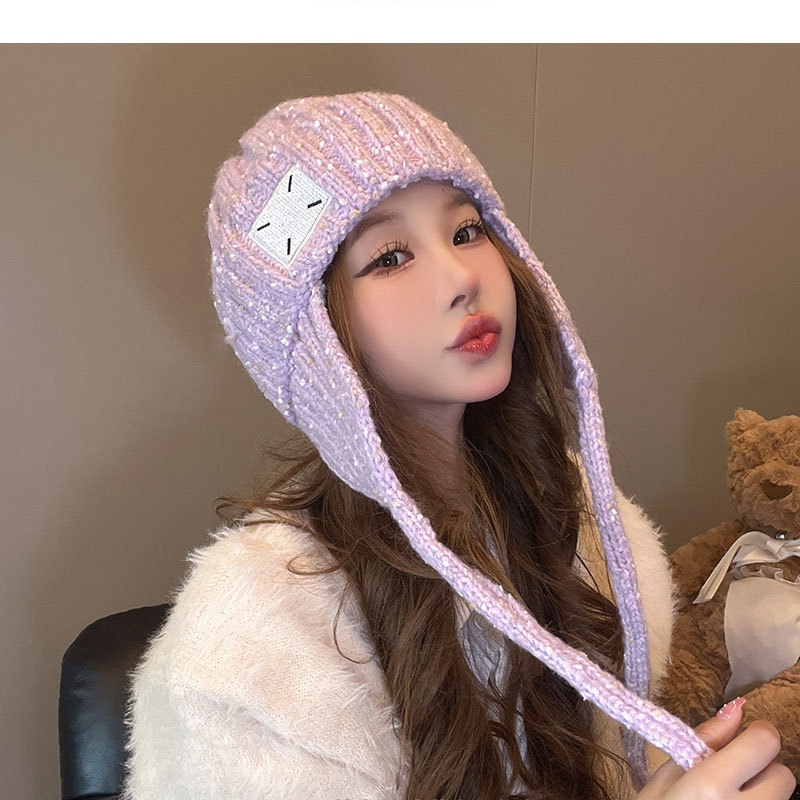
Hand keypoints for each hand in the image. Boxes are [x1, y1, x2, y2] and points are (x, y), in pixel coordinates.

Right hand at [637, 699, 796, 797]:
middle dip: (763, 770)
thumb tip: (736, 709)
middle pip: (784, 775)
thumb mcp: (663, 778)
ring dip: (764, 795)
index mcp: (710, 786)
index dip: (755, 735)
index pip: (765, 742)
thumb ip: (702, 741)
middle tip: (732, 777)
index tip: (740, 740)